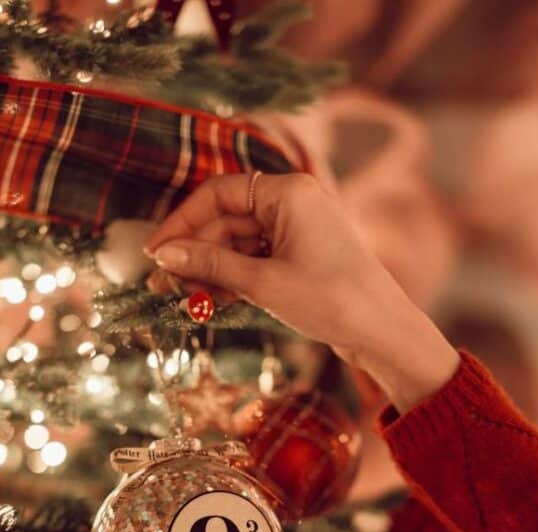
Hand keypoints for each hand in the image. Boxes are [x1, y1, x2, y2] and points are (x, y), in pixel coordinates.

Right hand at [146, 172, 458, 412]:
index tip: (156, 253)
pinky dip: (233, 279)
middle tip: (161, 285)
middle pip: (226, 220)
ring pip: (238, 244)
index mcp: (288, 192)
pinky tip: (208, 302)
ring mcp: (298, 230)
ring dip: (210, 270)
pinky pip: (256, 260)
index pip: (218, 194)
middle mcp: (293, 203)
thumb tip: (164, 254)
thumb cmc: (329, 300)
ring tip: (181, 298)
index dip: (182, 222)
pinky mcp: (301, 257)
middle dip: (193, 253)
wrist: (381, 332)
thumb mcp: (262, 282)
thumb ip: (210, 264)